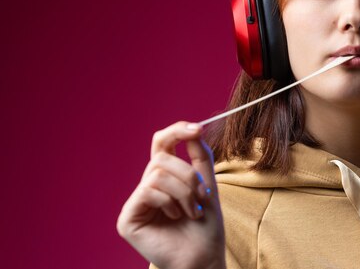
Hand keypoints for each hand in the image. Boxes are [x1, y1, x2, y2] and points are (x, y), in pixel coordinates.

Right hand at [117, 122, 225, 268]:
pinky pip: (147, 191)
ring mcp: (136, 202)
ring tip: (191, 211)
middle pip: (161, 157)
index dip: (176, 131)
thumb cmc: (205, 226)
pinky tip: (175, 218)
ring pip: (157, 174)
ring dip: (183, 193)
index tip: (197, 128)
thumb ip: (200, 156)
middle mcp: (147, 186)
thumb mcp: (207, 183)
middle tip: (201, 197)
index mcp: (165, 176)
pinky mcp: (127, 218)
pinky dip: (168, 202)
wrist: (204, 257)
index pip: (162, 143)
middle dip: (189, 176)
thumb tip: (195, 129)